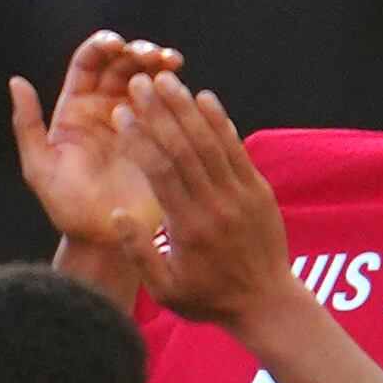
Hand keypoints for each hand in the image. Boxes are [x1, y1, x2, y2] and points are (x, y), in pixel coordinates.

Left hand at [9, 29, 183, 251]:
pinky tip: (182, 91)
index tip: (117, 46)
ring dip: (161, 66)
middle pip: (123, 64)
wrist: (104, 241)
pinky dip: (175, 93)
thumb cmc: (67, 210)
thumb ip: (27, 126)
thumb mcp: (40, 169)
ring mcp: (134, 122)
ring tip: (172, 65)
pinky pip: (167, 108)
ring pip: (148, 79)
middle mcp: (104, 108)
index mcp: (76, 108)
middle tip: (153, 56)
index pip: (89, 62)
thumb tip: (16, 81)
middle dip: (138, 52)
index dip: (102, 46)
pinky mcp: (157, 139)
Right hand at [116, 73, 296, 330]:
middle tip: (139, 83)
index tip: (121, 114)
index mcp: (187, 228)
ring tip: (166, 79)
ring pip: (210, 142)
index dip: (139, 139)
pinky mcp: (258, 190)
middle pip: (184, 148)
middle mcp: (215, 206)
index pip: (160, 172)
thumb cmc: (207, 298)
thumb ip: (139, 252)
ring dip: (187, 108)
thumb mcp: (165, 290)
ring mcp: (240, 195)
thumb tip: (117, 212)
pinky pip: (237, 149)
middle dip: (160, 112)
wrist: (265, 302)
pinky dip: (220, 122)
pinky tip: (205, 98)